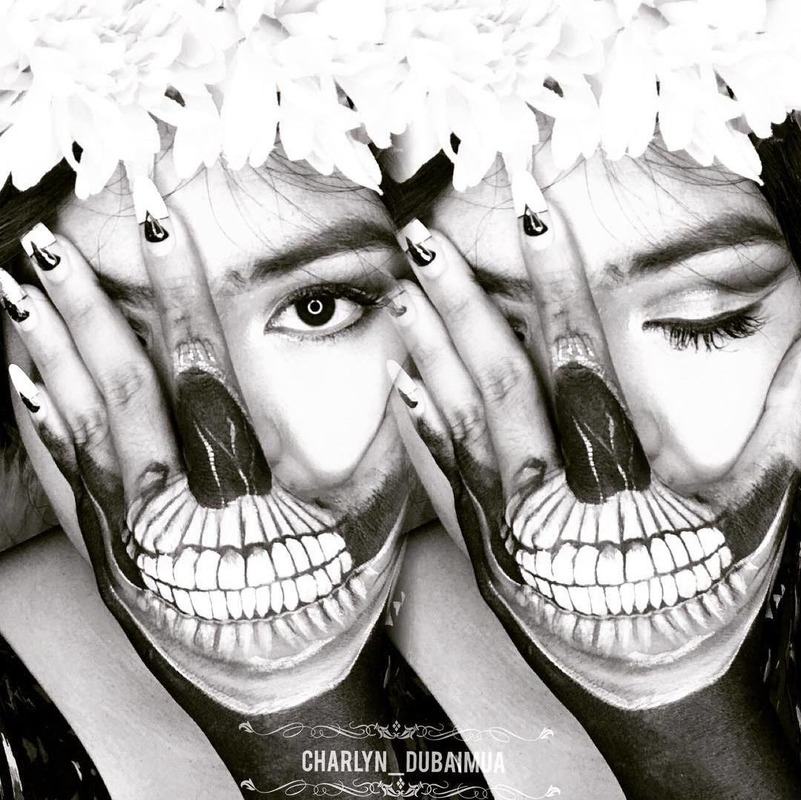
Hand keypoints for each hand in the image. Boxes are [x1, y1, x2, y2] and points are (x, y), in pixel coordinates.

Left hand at [1, 191, 400, 787]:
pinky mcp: (110, 559)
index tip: (164, 230)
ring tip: (22, 288)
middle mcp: (171, 513)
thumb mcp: (371, 524)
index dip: (183, 294)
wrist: (278, 693)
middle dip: (90, 307)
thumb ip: (381, 444)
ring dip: (51, 352)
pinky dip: (42, 427)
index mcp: (240, 495)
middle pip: (123, 392)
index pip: (202, 371)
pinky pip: (66, 485)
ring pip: (81, 430)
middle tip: (55, 244)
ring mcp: (130, 538)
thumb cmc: (327, 605)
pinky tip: (21, 379)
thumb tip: (400, 365)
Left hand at [387, 210, 800, 797]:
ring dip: (429, 350)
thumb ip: (776, 427)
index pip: (580, 357)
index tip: (535, 218)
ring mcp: (503, 523)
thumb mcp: (753, 511)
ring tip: (405, 289)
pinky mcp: (480, 546)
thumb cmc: (702, 594)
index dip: (558, 282)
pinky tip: (401, 382)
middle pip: (500, 380)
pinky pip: (442, 481)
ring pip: (460, 421)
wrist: (648, 684)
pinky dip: (421, 429)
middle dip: (464, 300)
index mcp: (616, 478)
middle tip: (426, 236)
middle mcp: (548, 496)